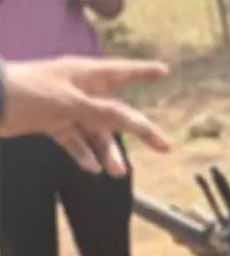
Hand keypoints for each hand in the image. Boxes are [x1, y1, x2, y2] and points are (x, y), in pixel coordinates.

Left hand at [1, 56, 170, 175]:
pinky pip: (74, 140)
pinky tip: (90, 167)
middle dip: (138, 131)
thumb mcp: (72, 103)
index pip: (123, 72)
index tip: (164, 71)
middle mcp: (79, 90)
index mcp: (86, 75)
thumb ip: (106, 113)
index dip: (144, 72)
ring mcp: (65, 106)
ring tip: (116, 172)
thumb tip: (136, 122)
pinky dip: (82, 153)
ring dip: (107, 152)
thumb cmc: (29, 94)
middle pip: (116, 111)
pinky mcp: (50, 122)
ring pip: (96, 131)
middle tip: (164, 147)